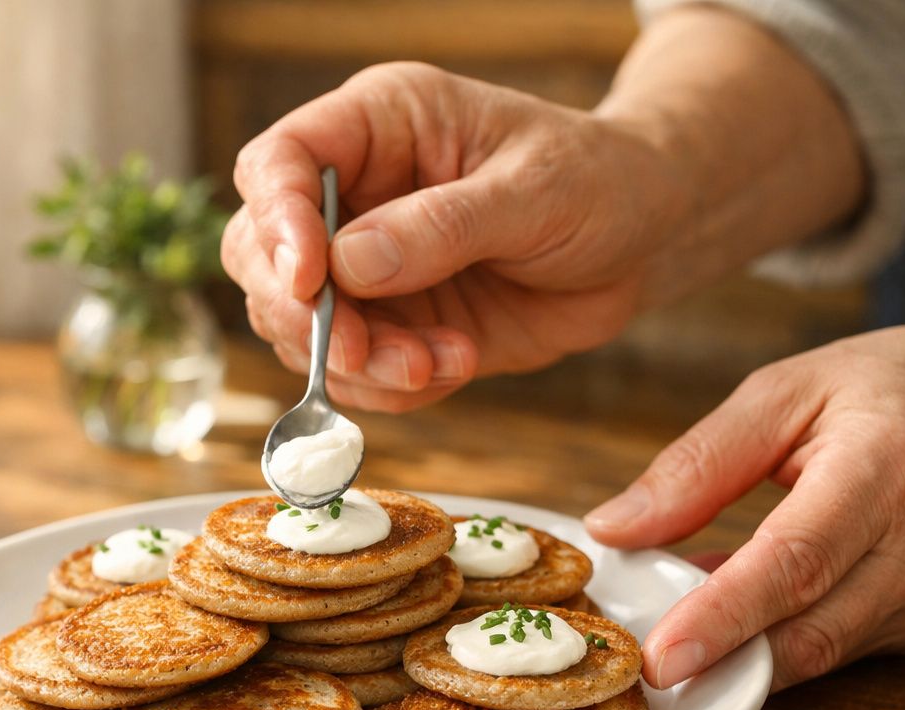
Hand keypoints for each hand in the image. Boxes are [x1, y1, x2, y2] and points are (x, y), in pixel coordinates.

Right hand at [222, 61, 687, 411]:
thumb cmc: (598, 180)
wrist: (642, 241)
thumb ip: (443, 225)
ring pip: (299, 327)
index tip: (309, 281)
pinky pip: (352, 373)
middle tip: (360, 350)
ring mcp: (365, 268)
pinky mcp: (390, 327)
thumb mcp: (536, 189)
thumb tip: (349, 263)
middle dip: (303, 315)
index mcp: (378, 126)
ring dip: (356, 363)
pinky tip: (453, 364)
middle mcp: (353, 196)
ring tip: (435, 363)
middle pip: (261, 255)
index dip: (277, 221)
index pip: (279, 162)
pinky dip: (389, 387)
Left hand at [585, 320, 904, 690]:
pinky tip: (718, 621)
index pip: (793, 563)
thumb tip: (617, 526)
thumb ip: (702, 462)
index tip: (661, 655)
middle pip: (806, 632)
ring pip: (817, 655)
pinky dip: (770, 645)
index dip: (722, 617)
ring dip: (737, 659)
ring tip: (663, 640)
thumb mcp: (792, 390)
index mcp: (880, 476)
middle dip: (718, 663)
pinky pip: (831, 650)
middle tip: (638, 674)